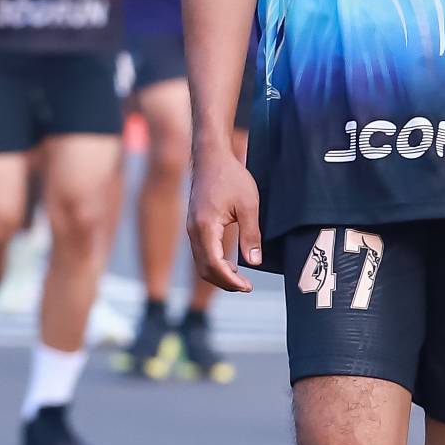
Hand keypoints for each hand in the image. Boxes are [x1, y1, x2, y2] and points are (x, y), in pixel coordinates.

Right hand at [188, 137, 261, 292]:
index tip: (248, 286)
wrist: (211, 157)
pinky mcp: (193, 225)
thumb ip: (251, 236)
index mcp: (205, 226)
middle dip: (224, 282)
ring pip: (200, 262)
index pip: (215, 264)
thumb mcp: (248, 205)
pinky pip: (200, 252)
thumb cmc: (230, 176)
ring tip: (239, 279)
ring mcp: (191, 228)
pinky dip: (214, 263)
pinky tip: (229, 264)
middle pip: (205, 268)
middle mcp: (193, 230)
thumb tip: (253, 262)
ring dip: (219, 275)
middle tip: (246, 287)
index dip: (231, 280)